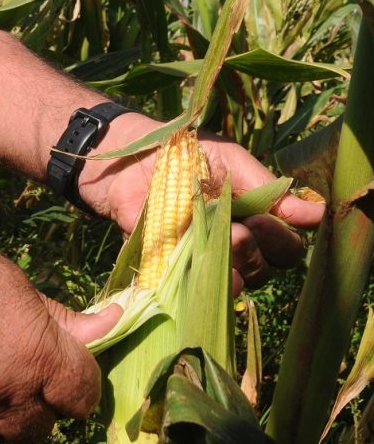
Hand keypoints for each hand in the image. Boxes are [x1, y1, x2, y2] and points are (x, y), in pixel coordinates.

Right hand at [0, 219, 121, 443]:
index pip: (83, 397)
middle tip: (18, 364)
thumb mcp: (22, 288)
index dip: (79, 382)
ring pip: (3, 435)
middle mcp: (1, 395)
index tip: (69, 370)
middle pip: (44, 424)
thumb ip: (69, 322)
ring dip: (2, 412)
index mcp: (34, 356)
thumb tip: (116, 324)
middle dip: (41, 399)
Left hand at [77, 114, 323, 294]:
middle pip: (264, 270)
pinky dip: (194, 281)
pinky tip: (194, 266)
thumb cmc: (182, 152)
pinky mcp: (167, 271)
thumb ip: (268, 189)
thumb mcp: (229, 160)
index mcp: (253, 220)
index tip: (267, 220)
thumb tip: (317, 213)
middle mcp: (231, 247)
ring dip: (231, 265)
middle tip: (238, 229)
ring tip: (219, 239)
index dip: (281, 239)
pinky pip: (187, 290)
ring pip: (233, 283)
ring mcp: (200, 261)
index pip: (285, 249)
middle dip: (255, 250)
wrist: (126, 155)